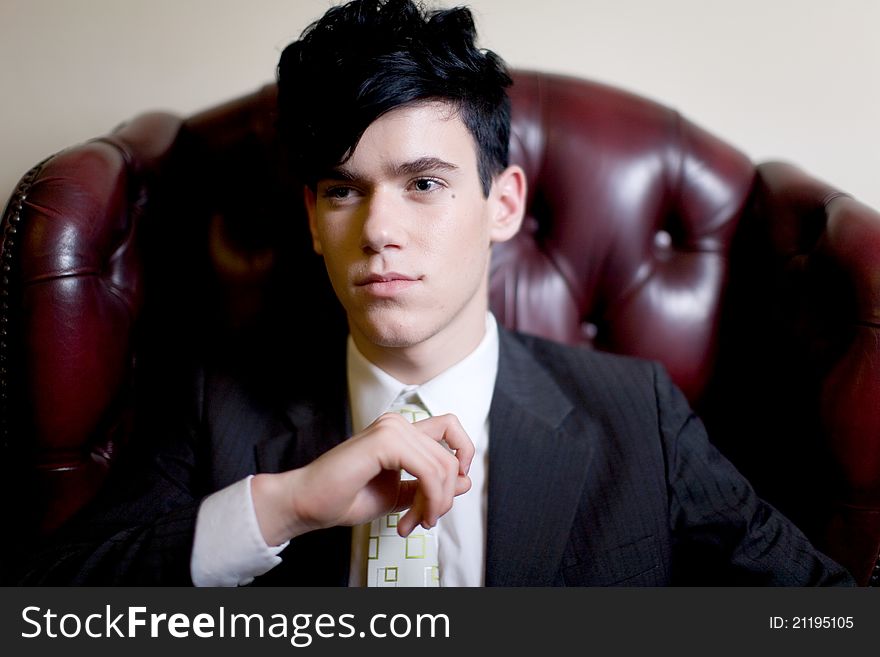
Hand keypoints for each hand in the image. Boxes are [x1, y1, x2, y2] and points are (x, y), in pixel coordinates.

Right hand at [251, 413, 473, 545]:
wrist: (307, 504)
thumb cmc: (344, 497)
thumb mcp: (398, 495)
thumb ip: (429, 486)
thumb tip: (464, 481)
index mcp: (400, 431)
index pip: (449, 428)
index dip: (463, 454)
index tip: (452, 487)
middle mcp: (397, 424)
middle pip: (450, 456)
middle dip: (444, 497)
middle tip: (424, 520)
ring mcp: (390, 429)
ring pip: (443, 466)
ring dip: (435, 503)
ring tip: (414, 522)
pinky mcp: (384, 441)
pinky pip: (428, 471)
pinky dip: (428, 499)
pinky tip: (410, 517)